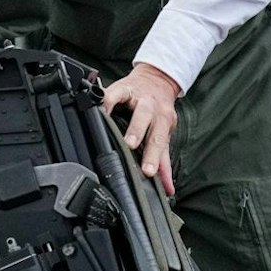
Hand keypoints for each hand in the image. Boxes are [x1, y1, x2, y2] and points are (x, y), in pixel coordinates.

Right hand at [101, 62, 182, 193]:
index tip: (148, 172)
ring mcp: (139, 98)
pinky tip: (101, 111)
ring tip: (122, 136)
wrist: (156, 80)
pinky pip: (116, 94)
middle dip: (142, 136)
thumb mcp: (163, 135)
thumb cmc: (158, 111)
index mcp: (163, 122)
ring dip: (129, 122)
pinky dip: (108, 102)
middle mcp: (153, 110)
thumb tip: (169, 190)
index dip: (154, 158)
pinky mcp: (124, 88)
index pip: (159, 142)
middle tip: (132, 148)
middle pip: (150, 125)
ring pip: (136, 110)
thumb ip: (164, 163)